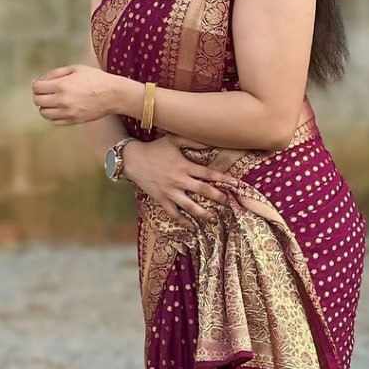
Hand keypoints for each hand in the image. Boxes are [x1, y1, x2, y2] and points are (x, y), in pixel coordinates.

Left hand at [31, 66, 118, 124]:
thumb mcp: (76, 68)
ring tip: (52, 101)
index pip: (36, 88)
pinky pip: (55, 122)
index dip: (36, 85)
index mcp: (62, 85)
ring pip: (44, 113)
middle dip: (39, 95)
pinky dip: (53, 116)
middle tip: (44, 92)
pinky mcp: (74, 121)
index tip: (40, 84)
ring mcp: (68, 112)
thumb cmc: (96, 79)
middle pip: (38, 101)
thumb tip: (42, 80)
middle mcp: (62, 100)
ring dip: (45, 107)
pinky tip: (59, 109)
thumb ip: (56, 73)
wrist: (113, 94)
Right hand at [122, 134, 238, 228]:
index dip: (223, 179)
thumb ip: (192, 141)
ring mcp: (170, 192)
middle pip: (203, 191)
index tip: (236, 184)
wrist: (132, 159)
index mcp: (184, 166)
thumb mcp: (173, 140)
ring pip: (190, 206)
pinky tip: (192, 227)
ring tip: (213, 219)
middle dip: (218, 197)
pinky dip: (183, 221)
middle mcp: (179, 180)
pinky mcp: (161, 199)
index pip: (209, 174)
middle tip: (229, 203)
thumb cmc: (154, 148)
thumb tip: (210, 141)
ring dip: (203, 214)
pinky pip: (174, 213)